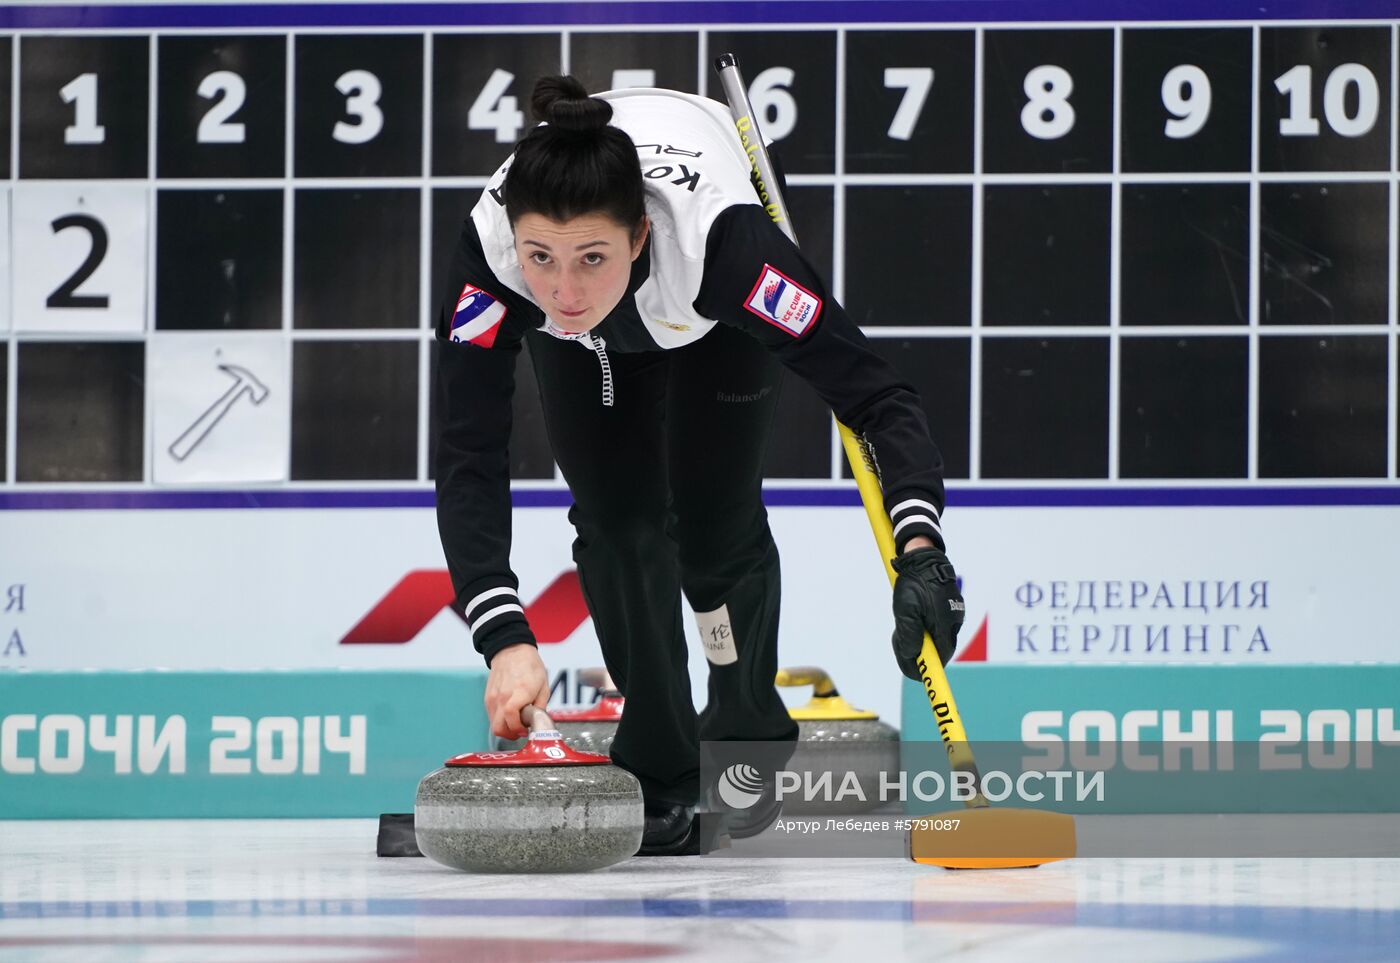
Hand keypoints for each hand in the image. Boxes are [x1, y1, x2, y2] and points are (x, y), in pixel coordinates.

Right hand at [485, 644, 549, 738]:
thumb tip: (537, 723)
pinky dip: (500, 720)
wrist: (511, 651)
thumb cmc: (530, 666)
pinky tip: (509, 714)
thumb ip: (540, 707)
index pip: (512, 719)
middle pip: (499, 728)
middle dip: (511, 734)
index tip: (526, 729)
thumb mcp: (544, 686)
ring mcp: (493, 698)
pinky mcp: (488, 698)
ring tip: (516, 722)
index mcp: (520, 692)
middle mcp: (503, 696)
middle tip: (521, 730)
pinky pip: (491, 716)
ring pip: (494, 725)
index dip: (519, 729)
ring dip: (505, 728)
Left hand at [890, 547, 964, 680]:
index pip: (940, 657)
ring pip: (936, 637)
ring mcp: (952, 614)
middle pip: (938, 649)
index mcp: (944, 625)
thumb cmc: (914, 582)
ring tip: (901, 631)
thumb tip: (912, 656)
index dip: (927, 668)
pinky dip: (924, 627)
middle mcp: (953, 622)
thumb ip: (909, 634)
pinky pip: (937, 625)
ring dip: (920, 639)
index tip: (915, 674)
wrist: (924, 558)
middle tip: (900, 646)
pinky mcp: (949, 607)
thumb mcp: (905, 610)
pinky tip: (912, 619)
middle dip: (919, 652)